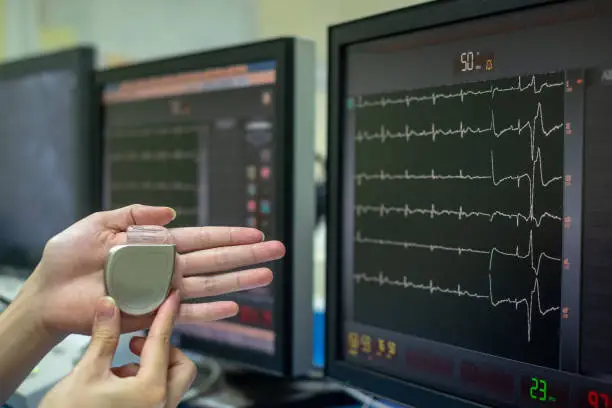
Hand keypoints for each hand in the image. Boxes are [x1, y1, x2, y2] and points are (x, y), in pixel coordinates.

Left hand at [20, 204, 284, 336]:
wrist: (48, 294)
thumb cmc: (68, 257)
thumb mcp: (97, 223)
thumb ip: (134, 215)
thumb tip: (172, 212)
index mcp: (155, 244)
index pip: (201, 237)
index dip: (229, 235)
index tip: (256, 232)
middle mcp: (165, 268)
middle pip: (215, 260)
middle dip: (247, 255)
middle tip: (277, 250)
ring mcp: (162, 292)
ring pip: (210, 285)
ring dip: (239, 280)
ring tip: (267, 275)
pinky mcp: (152, 315)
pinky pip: (187, 315)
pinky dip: (210, 313)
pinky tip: (233, 308)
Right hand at [40, 292, 196, 407]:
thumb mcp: (86, 372)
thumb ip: (104, 337)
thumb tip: (109, 305)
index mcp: (150, 391)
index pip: (163, 343)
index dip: (167, 316)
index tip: (173, 298)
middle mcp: (160, 406)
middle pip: (180, 366)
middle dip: (164, 350)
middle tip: (136, 344)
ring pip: (170, 382)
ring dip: (152, 367)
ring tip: (117, 367)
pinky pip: (157, 396)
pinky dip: (145, 383)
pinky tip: (116, 384)